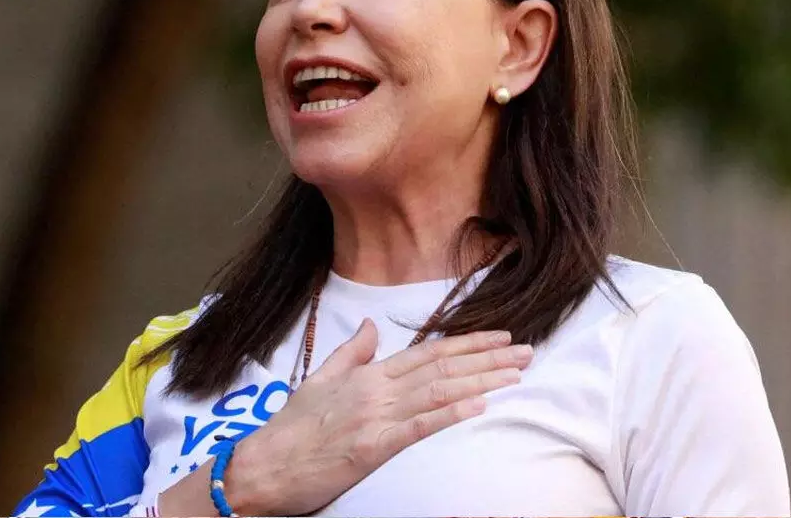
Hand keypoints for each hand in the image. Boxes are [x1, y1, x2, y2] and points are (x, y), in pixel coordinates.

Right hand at [224, 320, 531, 515]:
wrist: (264, 465)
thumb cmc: (291, 429)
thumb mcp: (319, 380)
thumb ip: (350, 352)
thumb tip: (370, 325)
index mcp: (366, 374)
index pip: (427, 352)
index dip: (467, 344)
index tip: (501, 339)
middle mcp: (375, 389)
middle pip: (441, 368)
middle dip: (488, 359)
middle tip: (526, 353)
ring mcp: (374, 417)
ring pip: (437, 392)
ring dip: (481, 381)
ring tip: (516, 375)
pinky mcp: (372, 448)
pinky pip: (417, 428)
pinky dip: (449, 414)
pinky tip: (478, 406)